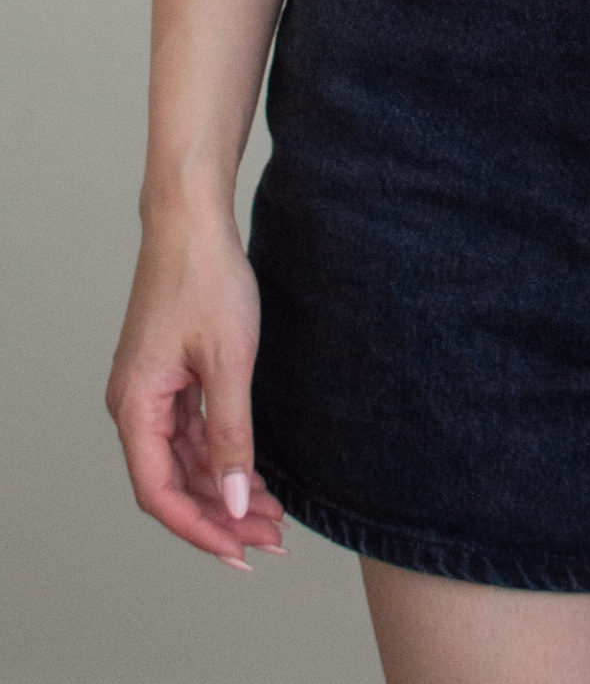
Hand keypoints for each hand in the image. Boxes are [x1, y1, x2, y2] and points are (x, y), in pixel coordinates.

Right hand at [106, 213, 286, 572]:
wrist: (193, 220)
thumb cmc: (205, 278)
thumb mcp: (229, 362)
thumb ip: (231, 435)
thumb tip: (235, 499)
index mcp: (135, 406)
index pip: (159, 492)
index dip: (200, 528)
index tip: (240, 551)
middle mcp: (135, 404)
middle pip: (173, 482)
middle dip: (220, 515)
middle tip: (270, 538)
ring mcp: (152, 390)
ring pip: (184, 460)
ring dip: (223, 488)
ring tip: (271, 514)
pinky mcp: (170, 375)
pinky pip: (191, 432)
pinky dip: (221, 455)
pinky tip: (253, 473)